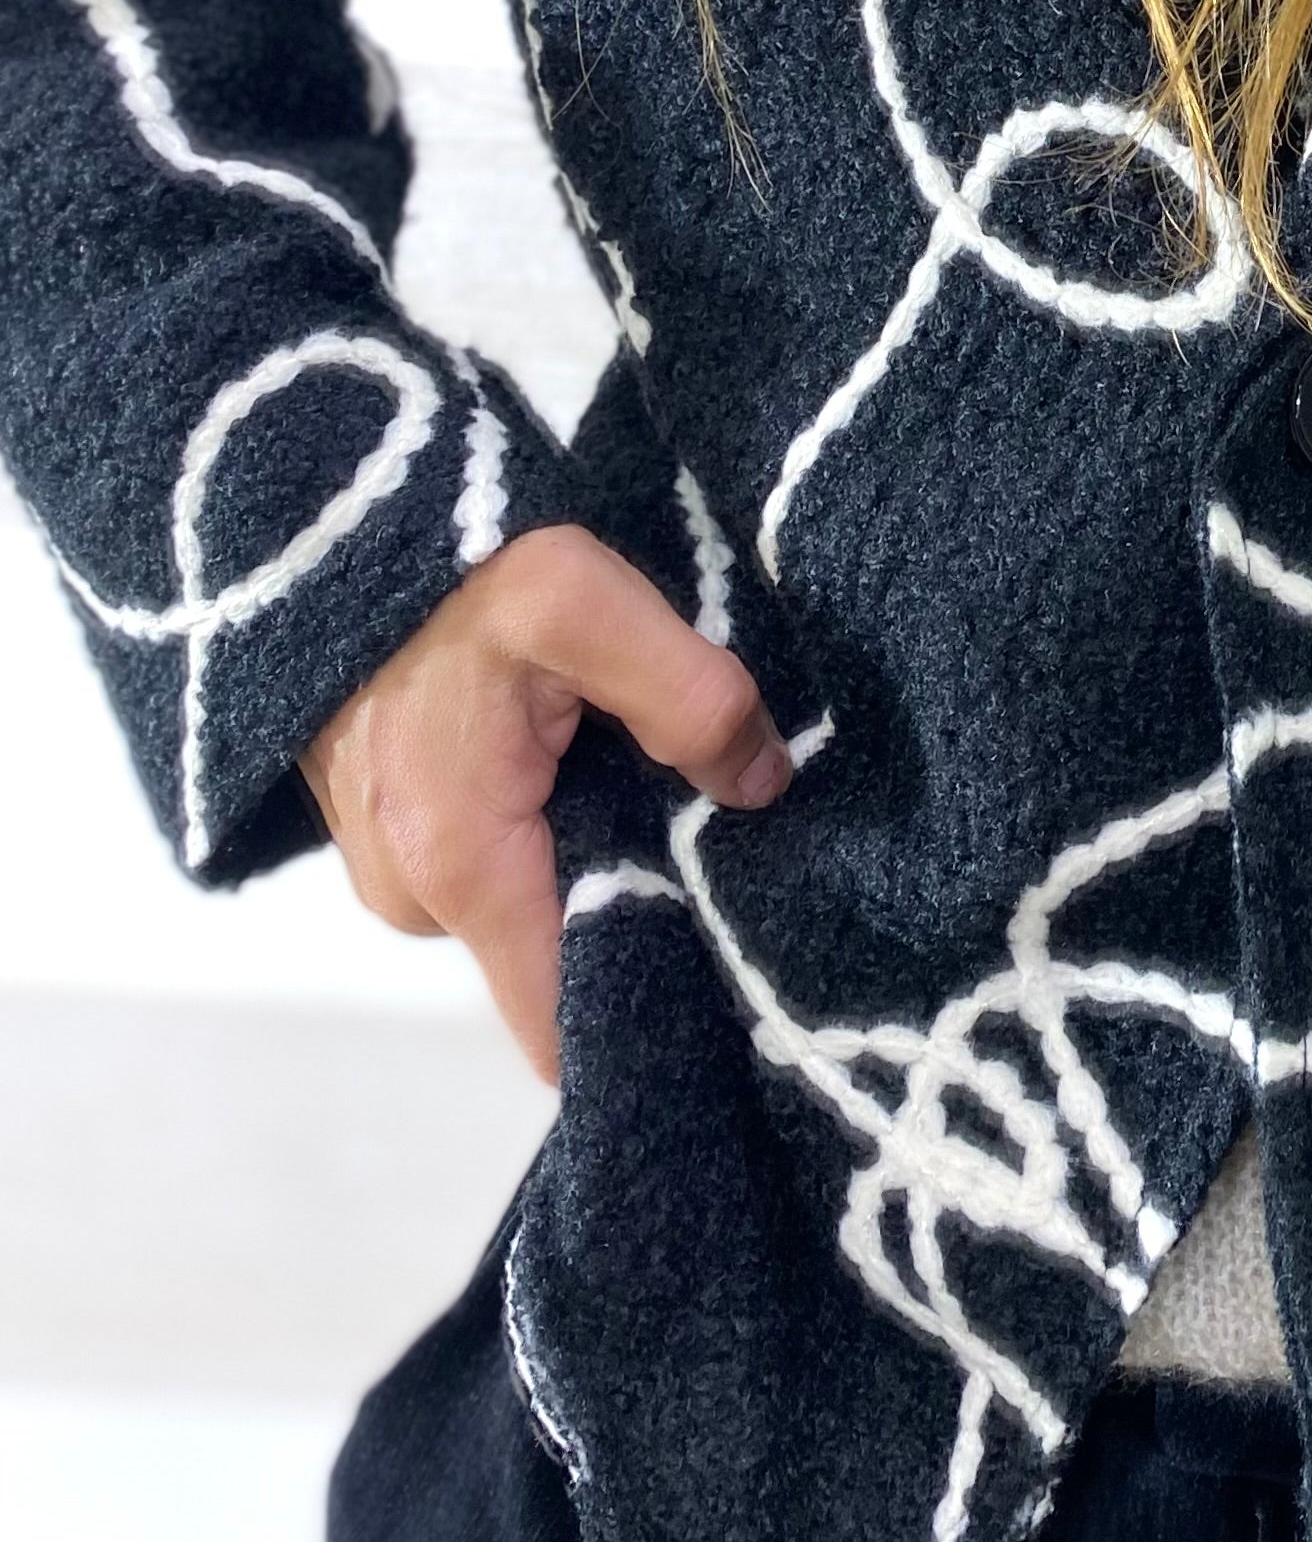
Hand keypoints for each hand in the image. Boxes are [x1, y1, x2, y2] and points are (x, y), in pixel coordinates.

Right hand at [296, 527, 790, 1081]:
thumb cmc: (449, 567)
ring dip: (597, 853)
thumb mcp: (587, 604)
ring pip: (531, 903)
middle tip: (718, 839)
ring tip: (654, 782)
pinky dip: (549, 825)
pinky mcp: (391, 831)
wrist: (319, 520)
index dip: (653, 1010)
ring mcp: (394, 867)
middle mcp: (415, 897)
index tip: (737, 989)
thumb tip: (761, 784)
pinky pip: (494, 863)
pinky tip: (592, 763)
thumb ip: (692, 700)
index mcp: (463, 869)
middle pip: (562, 956)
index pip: (559, 1021)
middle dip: (644, 905)